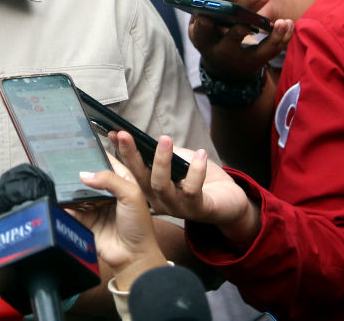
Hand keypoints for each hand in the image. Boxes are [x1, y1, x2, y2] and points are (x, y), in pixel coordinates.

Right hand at [66, 158, 165, 286]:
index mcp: (122, 181)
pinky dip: (63, 204)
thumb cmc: (139, 225)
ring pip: (77, 191)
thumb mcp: (131, 195)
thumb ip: (109, 180)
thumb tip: (83, 174)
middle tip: (60, 158)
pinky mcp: (84, 220)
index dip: (96, 152)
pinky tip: (55, 197)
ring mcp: (94, 206)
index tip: (80, 142)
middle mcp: (107, 192)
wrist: (133, 256)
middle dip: (76, 169)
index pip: (106, 160)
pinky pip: (70, 209)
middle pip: (88, 175)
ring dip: (68, 186)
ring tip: (54, 175)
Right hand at [113, 132, 259, 247]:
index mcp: (152, 190)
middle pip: (140, 178)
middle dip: (130, 155)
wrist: (231, 204)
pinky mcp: (198, 209)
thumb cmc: (201, 180)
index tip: (113, 133)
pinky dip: (196, 170)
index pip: (131, 170)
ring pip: (161, 186)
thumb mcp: (179, 163)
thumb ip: (163, 155)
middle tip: (123, 135)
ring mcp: (177, 207)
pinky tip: (200, 155)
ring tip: (164, 139)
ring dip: (162, 161)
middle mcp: (160, 201)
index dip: (121, 153)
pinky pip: (192, 190)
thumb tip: (144, 139)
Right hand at [189, 0, 293, 82]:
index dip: (204, 25)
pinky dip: (283, 37)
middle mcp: (221, 51)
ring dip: (274, 36)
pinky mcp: (259, 61)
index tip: (207, 16)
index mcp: (203, 39)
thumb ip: (203, 8)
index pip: (202, 32)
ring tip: (284, 22)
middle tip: (247, 20)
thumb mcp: (201, 24)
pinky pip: (274, 50)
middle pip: (233, 37)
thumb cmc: (210, 34)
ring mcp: (242, 59)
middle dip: (242, 27)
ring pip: (260, 50)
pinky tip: (288, 22)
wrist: (223, 65)